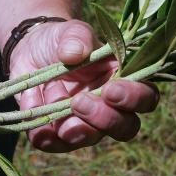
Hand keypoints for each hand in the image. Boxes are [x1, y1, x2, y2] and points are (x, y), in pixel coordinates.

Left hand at [8, 19, 159, 152]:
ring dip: (75, 130)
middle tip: (80, 101)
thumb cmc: (61, 41)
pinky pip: (55, 144)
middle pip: (126, 128)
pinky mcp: (57, 132)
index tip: (111, 89)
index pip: (145, 97)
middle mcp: (109, 107)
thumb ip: (77, 36)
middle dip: (106, 120)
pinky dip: (46, 138)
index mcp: (122, 80)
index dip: (135, 98)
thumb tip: (75, 52)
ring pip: (90, 139)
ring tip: (56, 110)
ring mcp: (84, 123)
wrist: (29, 50)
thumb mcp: (70, 31)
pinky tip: (39, 127)